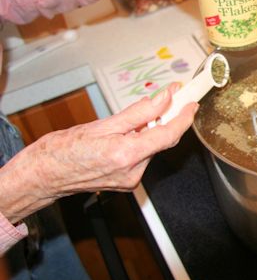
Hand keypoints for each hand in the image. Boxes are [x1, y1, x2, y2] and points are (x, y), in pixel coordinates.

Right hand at [0, 83, 196, 223]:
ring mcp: (130, 180)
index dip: (183, 118)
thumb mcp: (101, 125)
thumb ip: (137, 113)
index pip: (167, 135)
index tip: (191, 104)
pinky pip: (142, 156)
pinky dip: (142, 142)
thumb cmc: (62, 152)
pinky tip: (130, 132)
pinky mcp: (126, 182)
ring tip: (140, 116)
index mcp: (126, 155)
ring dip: (151, 130)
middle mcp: (132, 172)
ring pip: (151, 148)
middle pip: (161, 141)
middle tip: (172, 97)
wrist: (42, 177)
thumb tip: (162, 100)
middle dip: (167, 118)